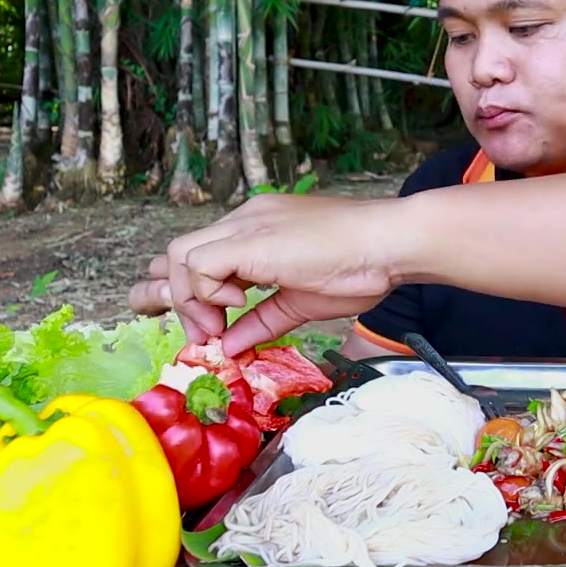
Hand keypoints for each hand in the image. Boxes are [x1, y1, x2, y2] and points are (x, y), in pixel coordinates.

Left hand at [128, 193, 399, 355]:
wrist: (390, 244)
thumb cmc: (362, 268)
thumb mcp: (299, 302)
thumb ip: (260, 321)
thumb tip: (228, 347)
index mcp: (259, 229)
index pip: (203, 252)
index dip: (192, 290)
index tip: (207, 326)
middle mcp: (245, 219)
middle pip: (180, 251)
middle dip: (175, 295)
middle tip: (200, 333)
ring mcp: (245, 225)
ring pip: (181, 255)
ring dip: (191, 299)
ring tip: (217, 326)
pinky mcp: (247, 239)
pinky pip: (199, 265)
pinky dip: (207, 294)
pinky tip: (236, 305)